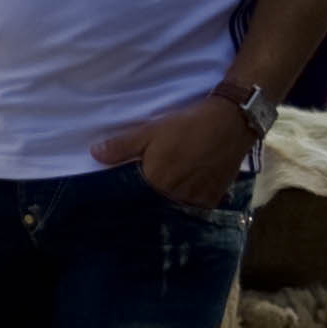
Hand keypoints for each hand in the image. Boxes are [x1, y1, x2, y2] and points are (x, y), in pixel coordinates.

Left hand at [88, 95, 256, 205]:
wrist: (232, 121)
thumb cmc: (187, 125)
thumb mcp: (151, 131)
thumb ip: (122, 146)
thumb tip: (94, 154)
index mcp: (157, 182)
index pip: (134, 197)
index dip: (128, 194)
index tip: (122, 194)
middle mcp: (176, 196)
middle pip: (155, 203)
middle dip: (148, 198)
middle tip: (147, 189)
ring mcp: (196, 199)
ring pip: (175, 205)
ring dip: (169, 199)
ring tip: (168, 188)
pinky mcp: (213, 198)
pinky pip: (194, 205)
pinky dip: (188, 199)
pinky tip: (185, 188)